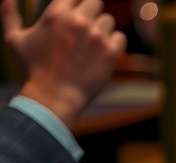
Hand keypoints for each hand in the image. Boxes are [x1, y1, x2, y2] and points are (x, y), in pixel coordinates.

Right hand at [1, 0, 125, 125]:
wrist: (55, 96)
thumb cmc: (33, 69)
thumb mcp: (15, 40)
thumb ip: (9, 15)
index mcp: (56, 13)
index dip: (76, 4)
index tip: (76, 15)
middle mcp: (78, 21)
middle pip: (96, 2)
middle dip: (91, 12)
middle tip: (86, 28)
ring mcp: (96, 36)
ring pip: (108, 20)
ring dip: (102, 29)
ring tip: (92, 44)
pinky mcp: (111, 52)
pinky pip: (120, 37)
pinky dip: (114, 43)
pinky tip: (103, 52)